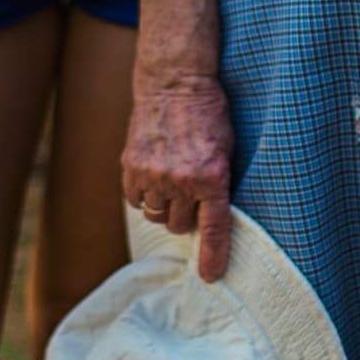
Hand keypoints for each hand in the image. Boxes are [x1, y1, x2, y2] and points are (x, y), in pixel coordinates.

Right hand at [122, 71, 234, 280]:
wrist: (175, 82)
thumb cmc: (209, 113)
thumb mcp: (228, 149)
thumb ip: (219, 183)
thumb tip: (211, 217)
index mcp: (211, 177)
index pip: (213, 228)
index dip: (212, 256)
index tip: (209, 277)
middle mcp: (181, 180)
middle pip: (180, 225)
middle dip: (185, 216)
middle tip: (189, 195)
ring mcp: (153, 174)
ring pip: (156, 215)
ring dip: (164, 206)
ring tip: (170, 181)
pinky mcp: (131, 166)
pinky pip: (136, 200)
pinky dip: (144, 194)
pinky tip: (152, 176)